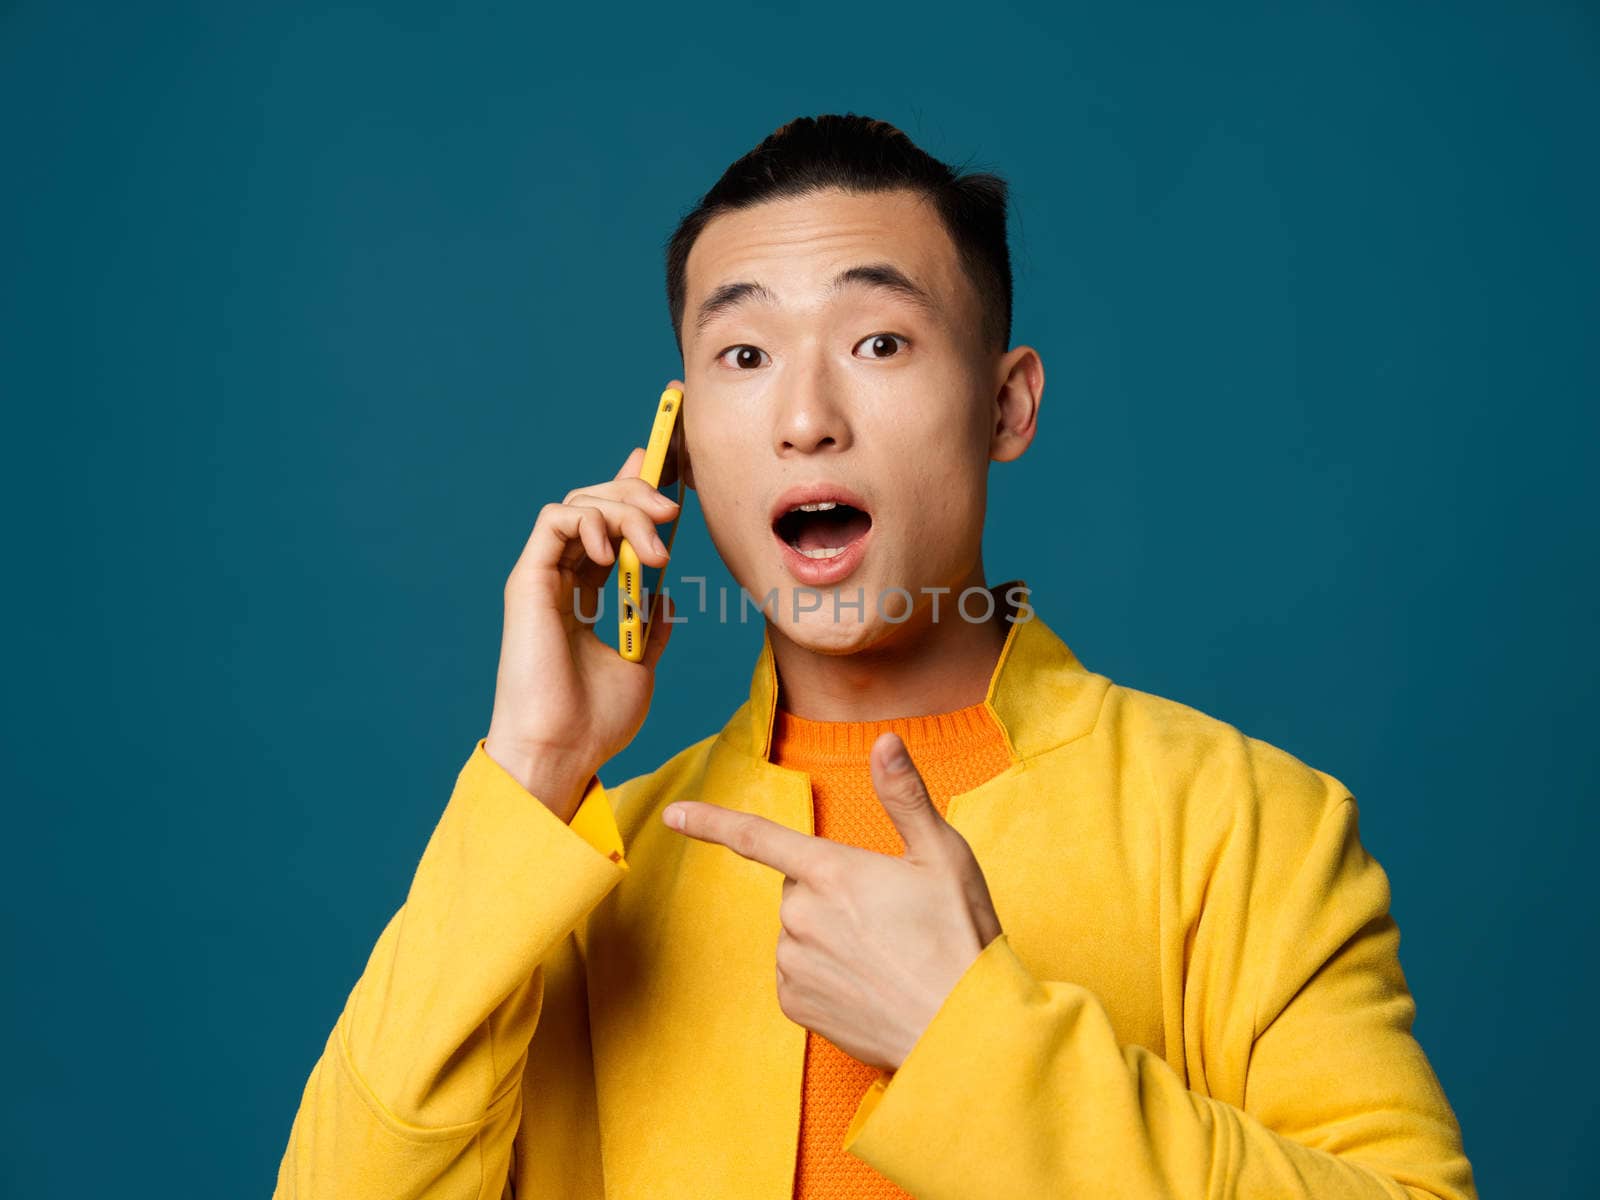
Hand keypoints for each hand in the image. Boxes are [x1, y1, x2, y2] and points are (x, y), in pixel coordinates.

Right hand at [484, 380, 687, 818]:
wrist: (563, 750)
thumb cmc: (594, 721)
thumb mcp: (640, 665)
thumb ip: (651, 625)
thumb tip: (665, 596)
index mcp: (581, 596)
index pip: (605, 527)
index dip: (632, 492)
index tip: (666, 471)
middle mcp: (559, 580)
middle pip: (595, 505)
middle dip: (637, 495)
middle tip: (672, 513)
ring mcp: (541, 577)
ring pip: (578, 505)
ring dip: (624, 512)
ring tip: (655, 553)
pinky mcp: (527, 580)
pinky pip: (554, 519)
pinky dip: (589, 520)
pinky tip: (613, 551)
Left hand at [662, 731, 1003, 1070]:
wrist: (962, 1031)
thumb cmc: (959, 937)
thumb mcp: (943, 856)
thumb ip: (903, 795)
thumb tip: (885, 741)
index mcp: (831, 871)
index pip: (756, 837)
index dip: (710, 821)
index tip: (673, 814)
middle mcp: (800, 917)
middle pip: (798, 886)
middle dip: (831, 890)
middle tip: (888, 915)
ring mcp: (794, 964)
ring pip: (798, 930)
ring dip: (829, 934)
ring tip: (885, 954)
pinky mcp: (795, 1005)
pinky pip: (798, 972)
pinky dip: (825, 973)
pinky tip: (867, 983)